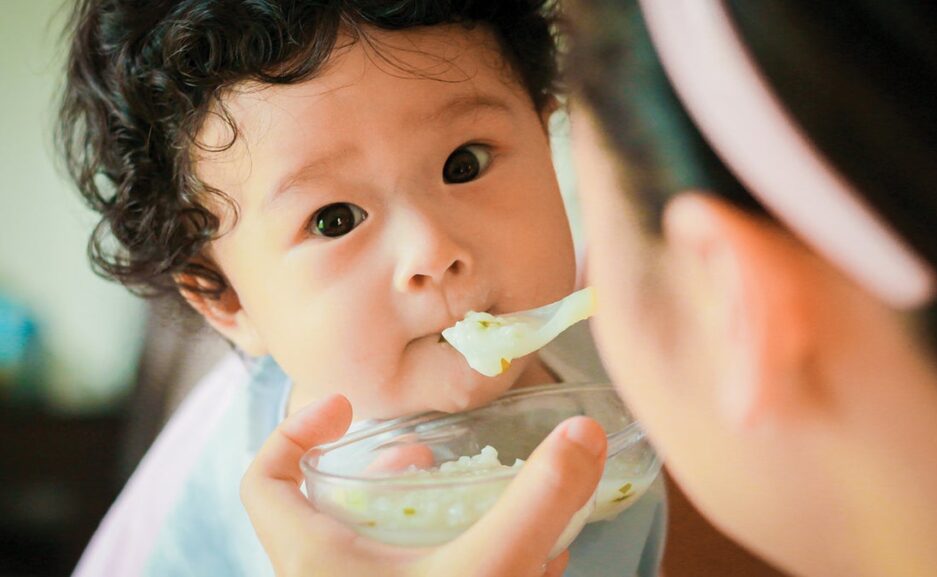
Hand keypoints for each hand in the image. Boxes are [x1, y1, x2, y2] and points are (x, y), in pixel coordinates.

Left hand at [241, 394, 606, 576]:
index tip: (348, 406)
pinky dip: (476, 568)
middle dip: (398, 480)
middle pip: (341, 511)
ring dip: (447, 523)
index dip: (293, 430)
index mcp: (317, 560)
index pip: (264, 480)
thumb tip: (582, 433)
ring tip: (499, 506)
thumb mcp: (487, 574)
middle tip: (437, 463)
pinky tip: (539, 566)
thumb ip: (536, 504)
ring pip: (394, 554)